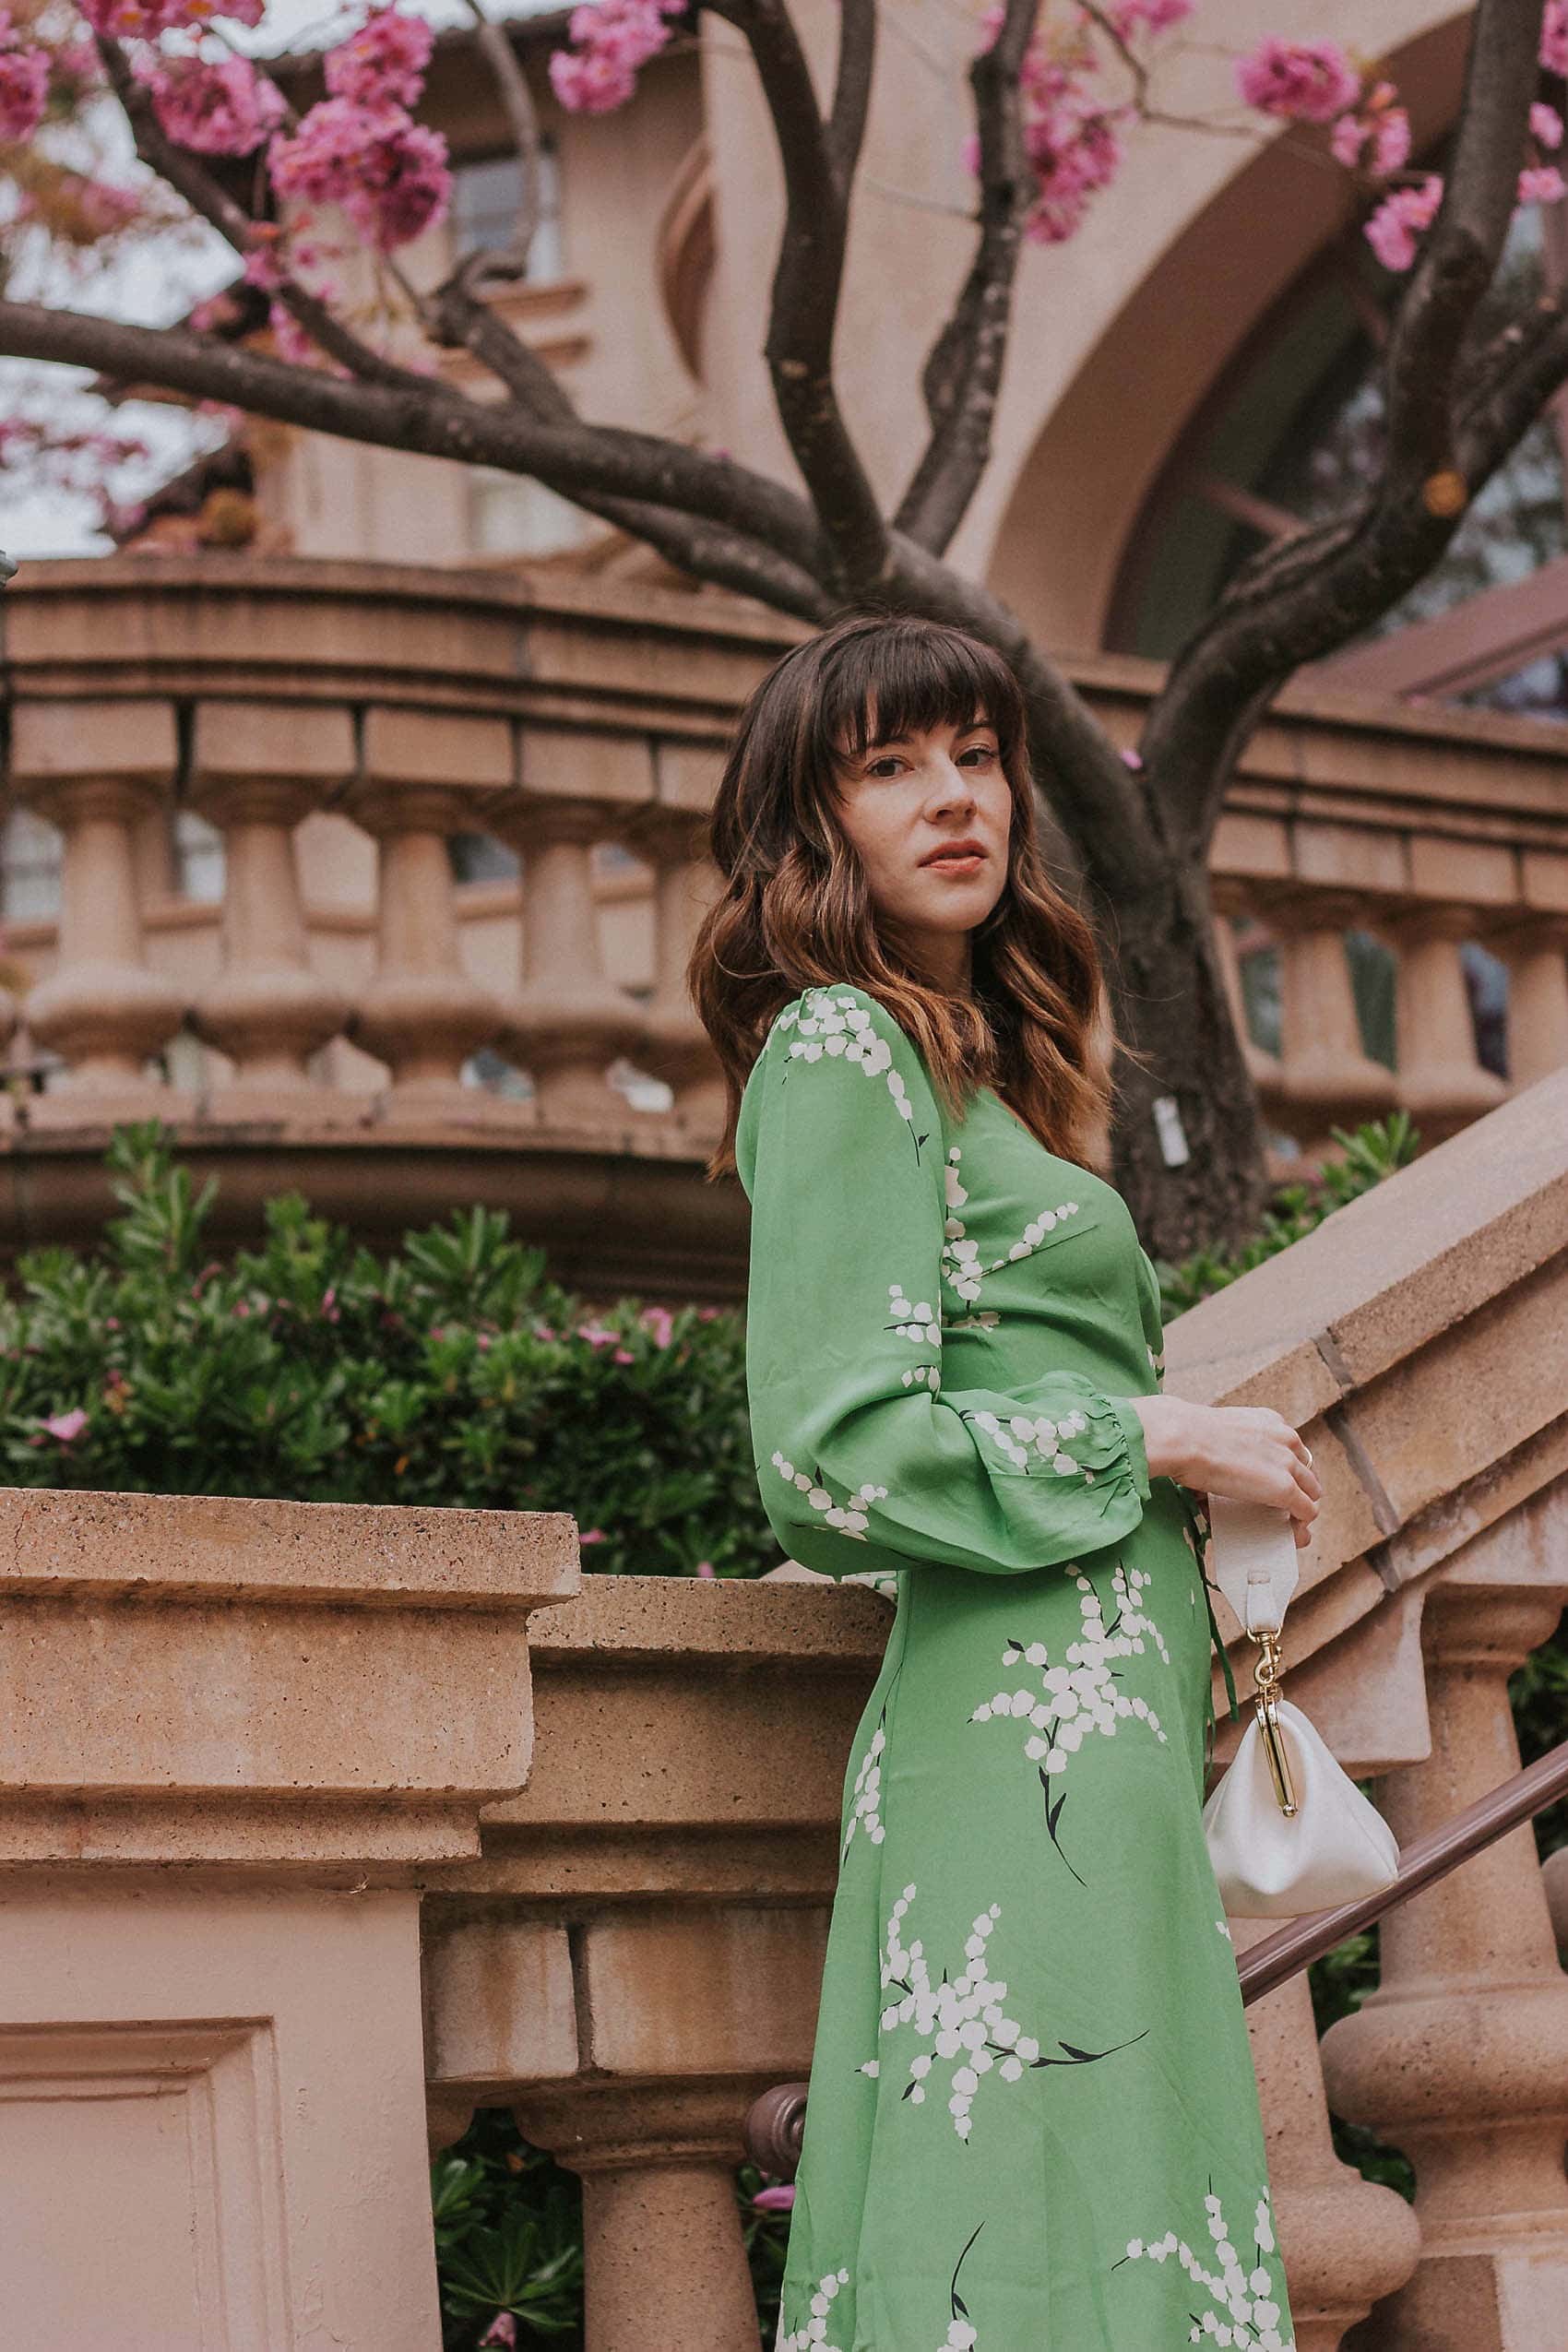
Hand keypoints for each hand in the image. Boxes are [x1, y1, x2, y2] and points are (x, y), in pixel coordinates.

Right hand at [1128, 1395, 1319, 1547]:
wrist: (1184, 1438)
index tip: (1275, 1482)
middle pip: (1307, 1470)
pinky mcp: (1285, 1488)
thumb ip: (1225, 1447)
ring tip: (1287, 1521)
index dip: (1288, 1470)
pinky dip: (1301, 1523)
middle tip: (1283, 1505)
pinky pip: (1306, 1510)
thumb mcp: (1218, 1432)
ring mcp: (1288, 1463)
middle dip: (1300, 1488)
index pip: (1293, 1449)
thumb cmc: (1186, 1435)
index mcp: (1270, 1422)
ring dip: (1302, 1507)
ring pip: (1312, 1490)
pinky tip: (1289, 1531)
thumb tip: (1210, 1474)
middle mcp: (1286, 1439)